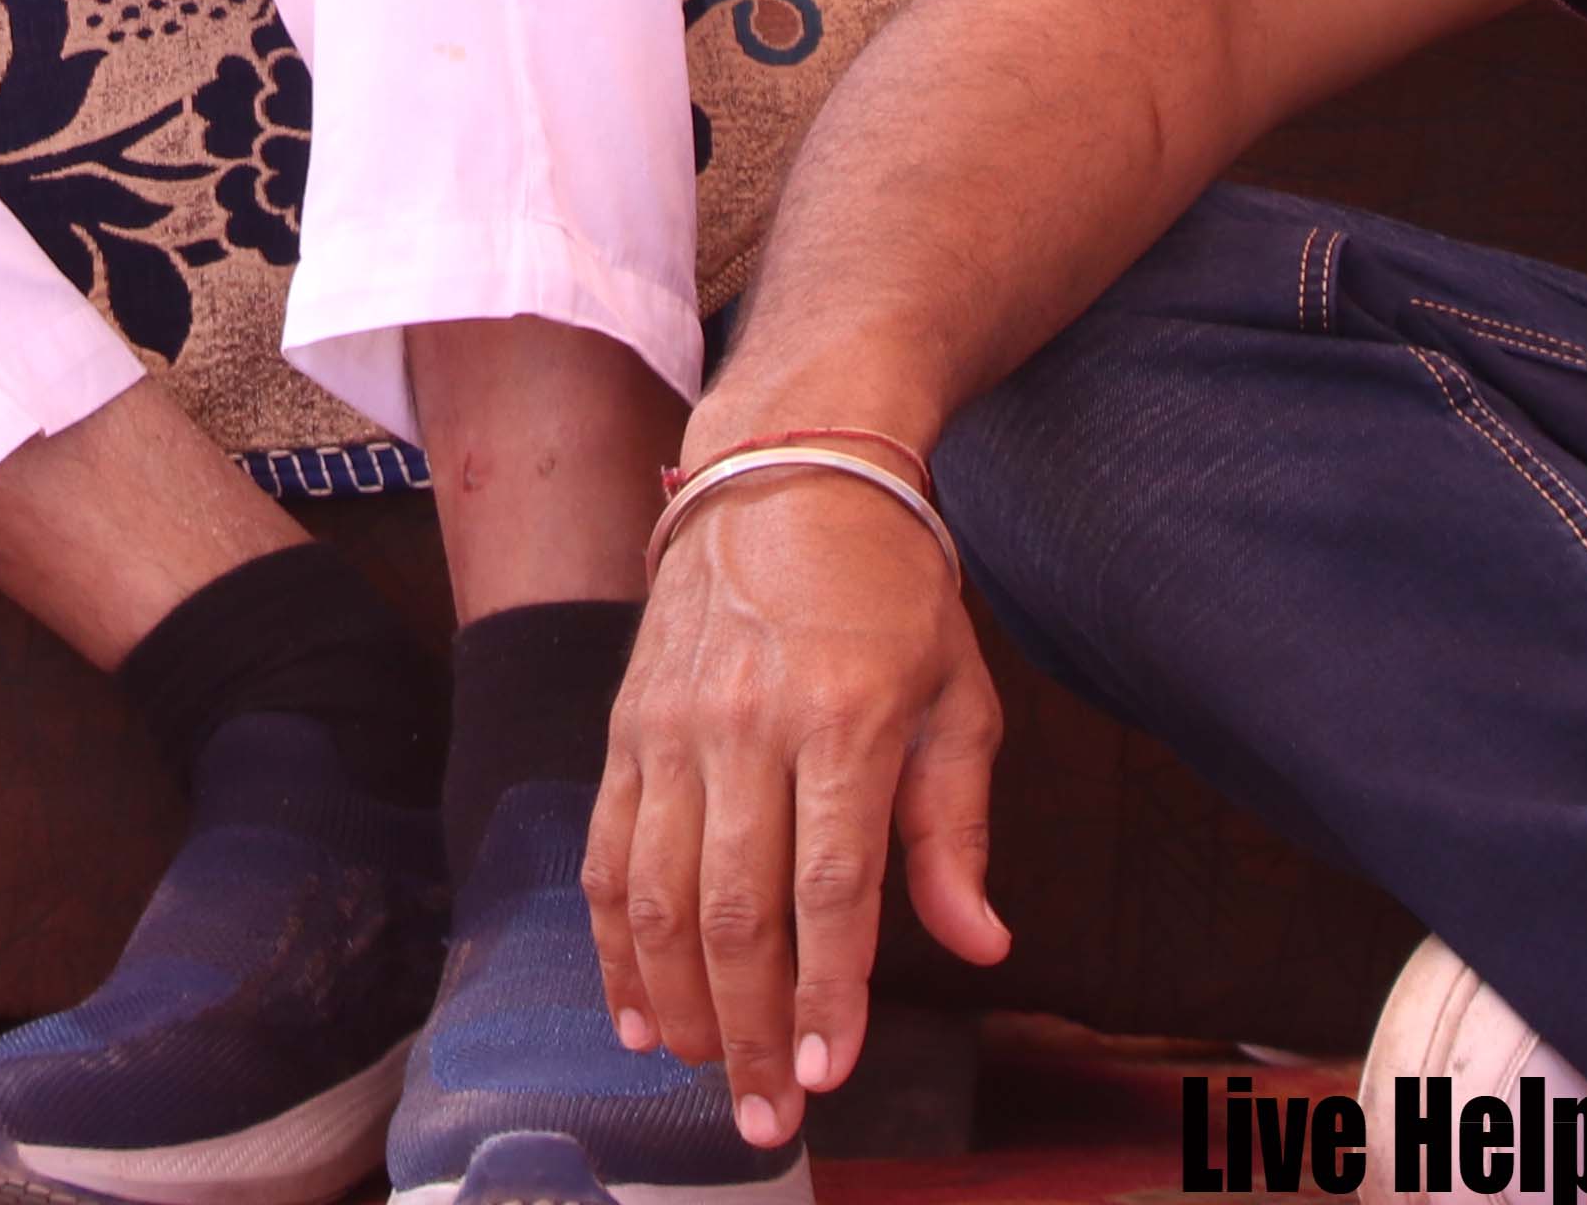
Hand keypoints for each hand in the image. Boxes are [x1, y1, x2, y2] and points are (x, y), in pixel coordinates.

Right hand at [586, 467, 1011, 1153]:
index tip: (828, 1075)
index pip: (830, 888)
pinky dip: (613, 944)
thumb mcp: (959, 692)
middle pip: (733, 911)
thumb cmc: (891, 588)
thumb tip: (980, 944)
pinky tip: (637, 1011)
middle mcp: (747, 725)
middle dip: (749, 1030)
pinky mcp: (626, 727)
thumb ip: (955, 827)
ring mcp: (674, 726)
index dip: (827, 994)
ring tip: (706, 1074)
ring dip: (677, 1003)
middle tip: (765, 1118)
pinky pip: (606, 853)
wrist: (784, 467)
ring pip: (655, 895)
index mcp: (845, 717)